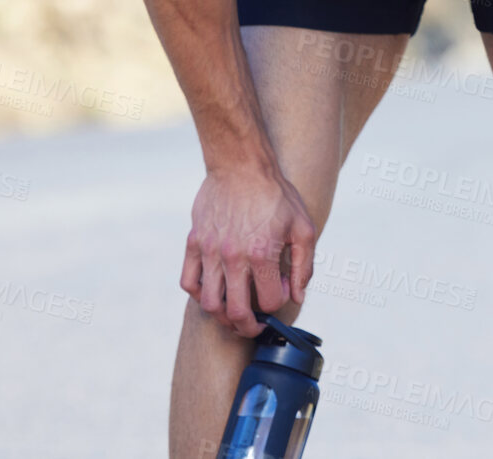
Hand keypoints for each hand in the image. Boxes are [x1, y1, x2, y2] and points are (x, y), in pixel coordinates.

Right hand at [180, 162, 316, 336]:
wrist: (240, 164)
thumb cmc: (275, 194)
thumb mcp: (302, 226)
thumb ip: (303, 265)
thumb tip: (297, 296)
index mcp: (262, 253)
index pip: (269, 302)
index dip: (279, 305)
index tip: (281, 293)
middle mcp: (233, 256)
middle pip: (236, 313)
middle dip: (249, 327)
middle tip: (255, 325)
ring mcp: (209, 251)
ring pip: (209, 303)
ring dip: (223, 316)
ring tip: (234, 312)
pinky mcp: (194, 243)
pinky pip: (188, 282)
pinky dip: (199, 294)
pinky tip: (214, 290)